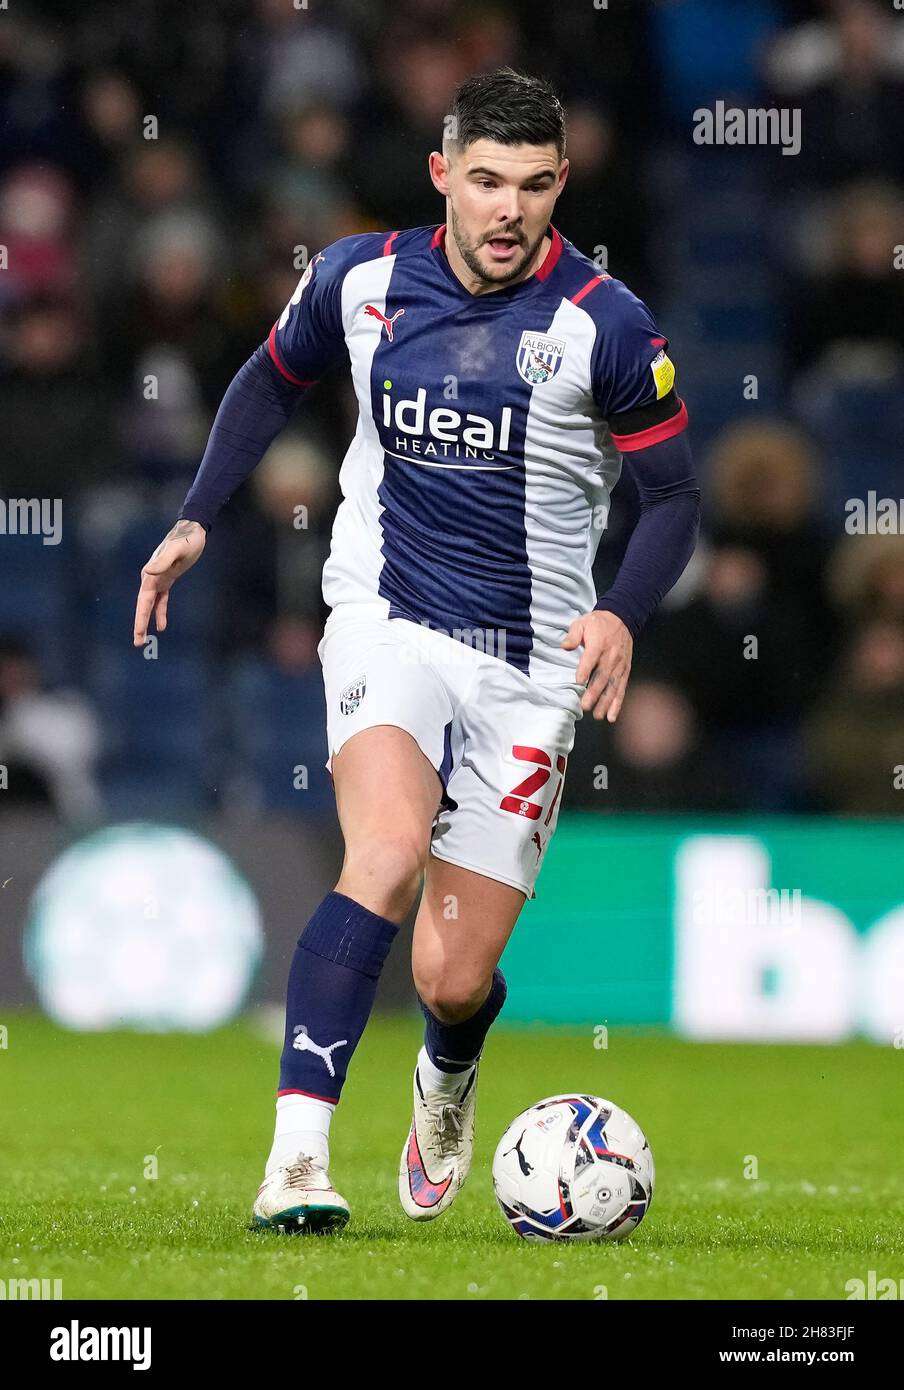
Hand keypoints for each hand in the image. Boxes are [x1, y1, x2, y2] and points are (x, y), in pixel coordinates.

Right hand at [133, 519, 206, 646]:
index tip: (139, 634)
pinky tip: (162, 627)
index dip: (140, 619)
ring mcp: (158, 578)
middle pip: (143, 606)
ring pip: (150, 605)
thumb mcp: (177, 549)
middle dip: (140, 625)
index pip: (143, 601)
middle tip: (138, 644)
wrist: (194, 529)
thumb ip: (163, 560)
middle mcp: (151, 577)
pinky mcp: (167, 579)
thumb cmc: (187, 539)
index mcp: (151, 574)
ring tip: (145, 639)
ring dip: (147, 621)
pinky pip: (161, 600)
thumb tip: (148, 571)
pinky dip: (160, 613)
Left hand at [561, 609, 632, 721]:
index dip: (585, 670)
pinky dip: (618, 703)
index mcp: (599, 644)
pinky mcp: (625, 670)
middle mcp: (611, 657)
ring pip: (613, 686)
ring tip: (598, 715)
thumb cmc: (598, 623)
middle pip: (603, 676)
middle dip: (594, 693)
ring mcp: (619, 665)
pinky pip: (621, 688)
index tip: (578, 681)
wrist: (622, 618)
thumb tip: (565, 646)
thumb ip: (573, 635)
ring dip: (606, 702)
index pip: (591, 658)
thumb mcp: (582, 623)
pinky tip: (611, 716)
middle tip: (585, 706)